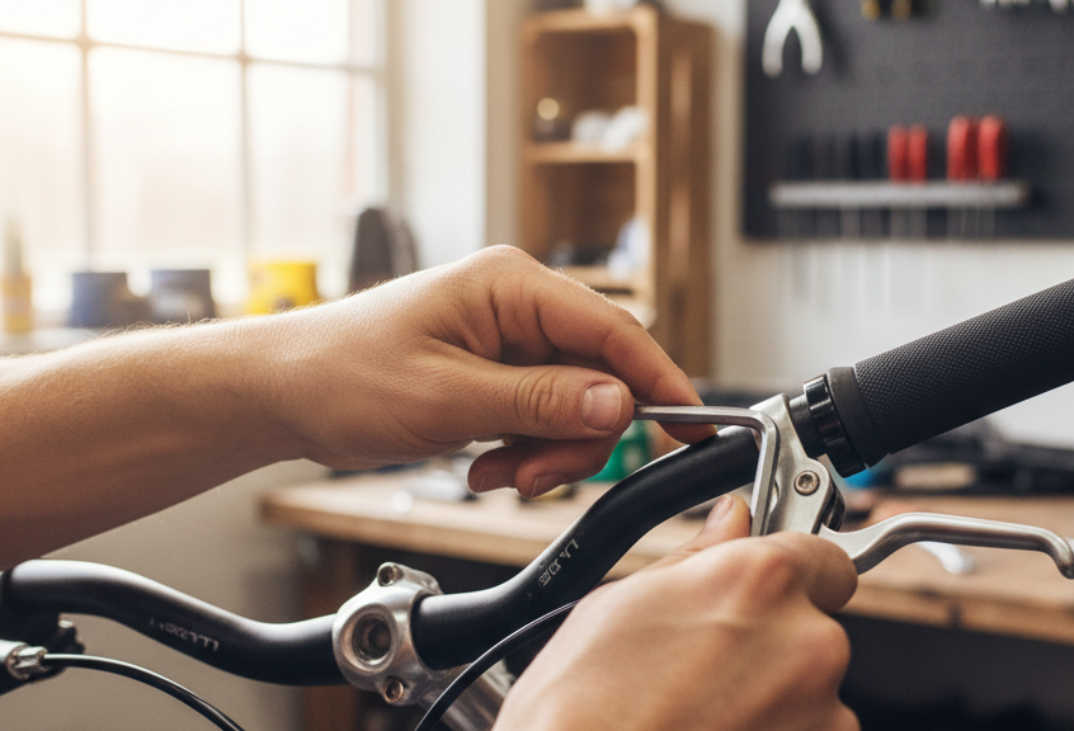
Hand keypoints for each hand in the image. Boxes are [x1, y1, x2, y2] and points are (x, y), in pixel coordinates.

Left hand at [261, 245, 711, 493]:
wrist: (286, 394)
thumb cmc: (343, 375)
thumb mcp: (447, 397)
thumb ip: (539, 402)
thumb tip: (619, 404)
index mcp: (512, 287)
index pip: (614, 332)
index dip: (660, 382)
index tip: (695, 427)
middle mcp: (520, 307)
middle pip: (599, 379)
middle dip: (574, 439)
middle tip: (532, 478)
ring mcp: (510, 341)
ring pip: (574, 407)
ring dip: (544, 453)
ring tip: (493, 473)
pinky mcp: (499, 373)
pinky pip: (543, 418)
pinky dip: (524, 452)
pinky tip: (482, 464)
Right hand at [496, 496, 860, 730]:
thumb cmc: (581, 711)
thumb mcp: (622, 603)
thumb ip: (700, 556)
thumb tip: (731, 521)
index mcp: (761, 580)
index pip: (820, 556)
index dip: (791, 574)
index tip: (767, 591)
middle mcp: (807, 641)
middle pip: (814, 627)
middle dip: (771, 641)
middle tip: (707, 664)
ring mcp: (822, 711)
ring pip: (811, 689)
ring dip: (774, 696)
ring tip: (703, 711)